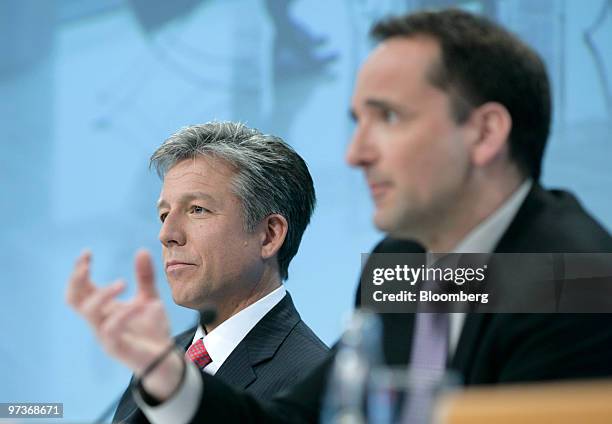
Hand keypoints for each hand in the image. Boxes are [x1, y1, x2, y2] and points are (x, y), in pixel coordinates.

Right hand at [66, 249, 183, 400]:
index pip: (80, 288)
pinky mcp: (114, 348)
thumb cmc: (152, 327)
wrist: (165, 356)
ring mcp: (103, 334)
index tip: (87, 252)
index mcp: (103, 307)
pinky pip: (111, 329)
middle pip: (73, 299)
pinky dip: (124, 315)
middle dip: (76, 280)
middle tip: (87, 264)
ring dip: (103, 294)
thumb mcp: (150, 297)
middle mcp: (98, 320)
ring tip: (123, 283)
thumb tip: (141, 250)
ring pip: (89, 312)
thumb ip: (145, 276)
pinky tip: (141, 306)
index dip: (79, 270)